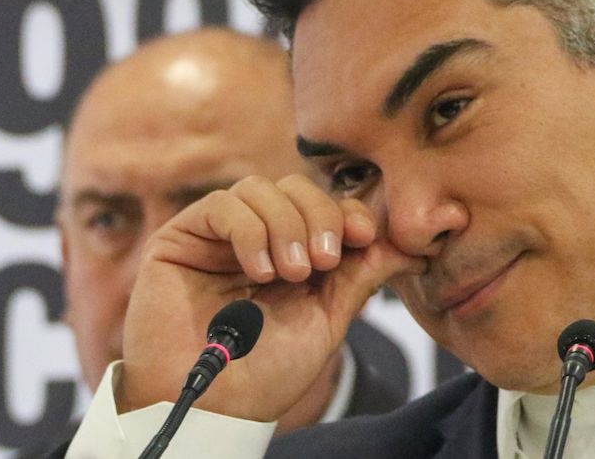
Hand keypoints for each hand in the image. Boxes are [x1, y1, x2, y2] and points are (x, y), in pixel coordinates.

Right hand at [117, 174, 414, 421]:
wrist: (215, 407)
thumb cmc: (267, 371)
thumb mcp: (327, 318)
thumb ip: (362, 274)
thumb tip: (413, 247)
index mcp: (294, 251)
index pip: (326, 205)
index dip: (349, 211)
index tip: (365, 235)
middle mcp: (256, 236)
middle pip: (296, 187)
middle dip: (321, 216)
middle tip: (324, 262)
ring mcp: (218, 235)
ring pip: (261, 188)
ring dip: (286, 226)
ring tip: (291, 274)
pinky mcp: (182, 238)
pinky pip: (222, 206)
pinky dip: (249, 232)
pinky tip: (260, 272)